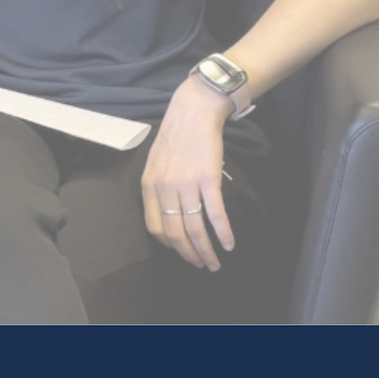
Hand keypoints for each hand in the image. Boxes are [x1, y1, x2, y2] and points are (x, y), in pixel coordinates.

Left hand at [141, 77, 235, 269]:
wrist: (193, 112)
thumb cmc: (176, 136)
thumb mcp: (155, 162)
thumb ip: (158, 187)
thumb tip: (165, 212)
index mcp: (149, 185)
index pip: (154, 227)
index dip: (168, 245)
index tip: (181, 251)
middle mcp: (165, 188)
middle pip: (175, 234)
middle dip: (189, 255)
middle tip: (201, 265)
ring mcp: (186, 184)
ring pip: (194, 229)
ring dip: (206, 251)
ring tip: (215, 263)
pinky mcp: (208, 179)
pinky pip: (215, 214)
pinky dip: (223, 233)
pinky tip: (229, 244)